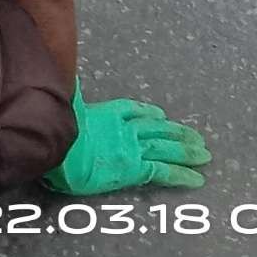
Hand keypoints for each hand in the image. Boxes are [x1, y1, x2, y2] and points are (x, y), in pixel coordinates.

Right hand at [42, 88, 210, 195]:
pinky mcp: (134, 168)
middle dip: (178, 132)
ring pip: (165, 147)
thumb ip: (66, 94)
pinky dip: (182, 174)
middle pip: (156, 128)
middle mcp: (122, 130)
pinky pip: (164, 171)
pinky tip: (197, 178)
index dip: (149, 113)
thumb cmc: (52, 129)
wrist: (57, 151)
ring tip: (204, 153)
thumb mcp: (58, 107)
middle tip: (197, 138)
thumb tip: (63, 78)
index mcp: (104, 113)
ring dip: (186, 150)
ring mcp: (130, 148)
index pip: (132, 110)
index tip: (160, 115)